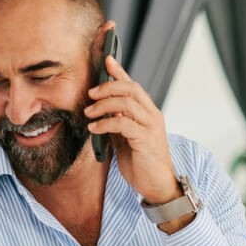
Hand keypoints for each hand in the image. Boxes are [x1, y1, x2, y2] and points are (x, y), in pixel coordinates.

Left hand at [84, 52, 181, 205]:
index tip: (106, 60)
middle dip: (107, 87)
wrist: (157, 185)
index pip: (133, 86)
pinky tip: (94, 129)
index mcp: (147, 113)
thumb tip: (99, 112)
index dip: (119, 71)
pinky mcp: (146, 139)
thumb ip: (116, 124)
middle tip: (90, 94)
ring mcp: (151, 126)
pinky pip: (123, 124)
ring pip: (126, 103)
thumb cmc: (141, 163)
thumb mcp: (125, 139)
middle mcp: (152, 115)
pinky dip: (105, 123)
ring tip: (88, 113)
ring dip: (103, 105)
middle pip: (130, 89)